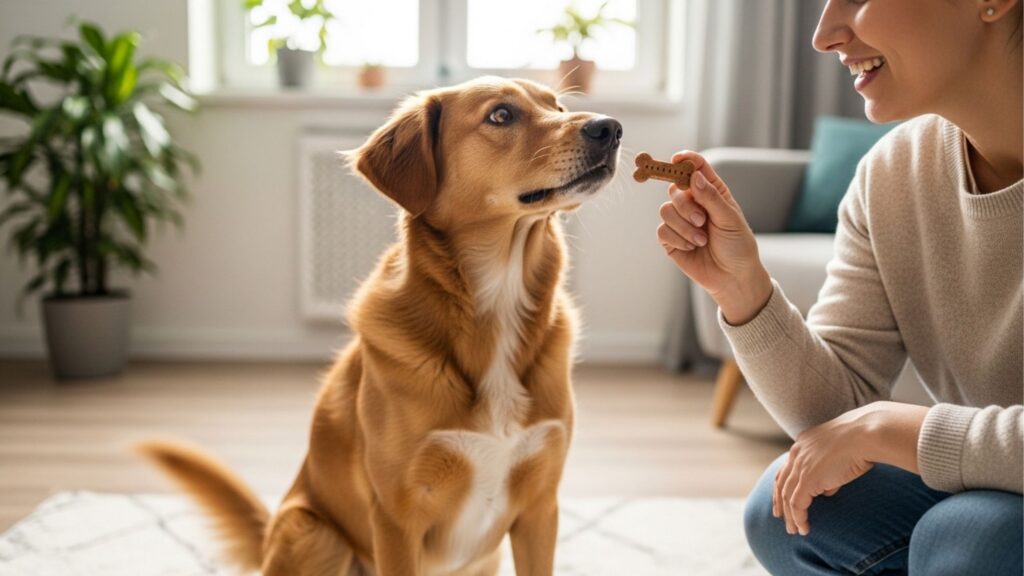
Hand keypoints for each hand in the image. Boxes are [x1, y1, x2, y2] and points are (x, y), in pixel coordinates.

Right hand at [655, 151, 771, 323]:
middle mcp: (694, 204)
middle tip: (702, 221)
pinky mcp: (671, 239)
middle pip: (674, 188)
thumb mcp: (730, 219)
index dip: (685, 160)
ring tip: (701, 239)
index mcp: (712, 193)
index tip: (677, 159)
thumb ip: (710, 197)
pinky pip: (662, 230)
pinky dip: (677, 239)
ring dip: (684, 226)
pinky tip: (691, 247)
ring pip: (665, 210)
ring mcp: (681, 221)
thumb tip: (694, 176)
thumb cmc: (737, 246)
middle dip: (686, 205)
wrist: (732, 277)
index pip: (695, 169)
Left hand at [773, 401, 928, 535]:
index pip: (786, 466)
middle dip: (779, 501)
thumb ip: (830, 471)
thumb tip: (826, 491)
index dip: (782, 483)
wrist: (867, 434)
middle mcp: (797, 452)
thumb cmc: (863, 440)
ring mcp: (800, 465)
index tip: (782, 497)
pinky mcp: (808, 479)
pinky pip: (797, 504)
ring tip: (794, 530)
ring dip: (790, 516)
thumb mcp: (841, 453)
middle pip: (781, 481)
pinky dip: (798, 518)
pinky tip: (804, 528)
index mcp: (803, 442)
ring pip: (787, 495)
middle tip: (779, 516)